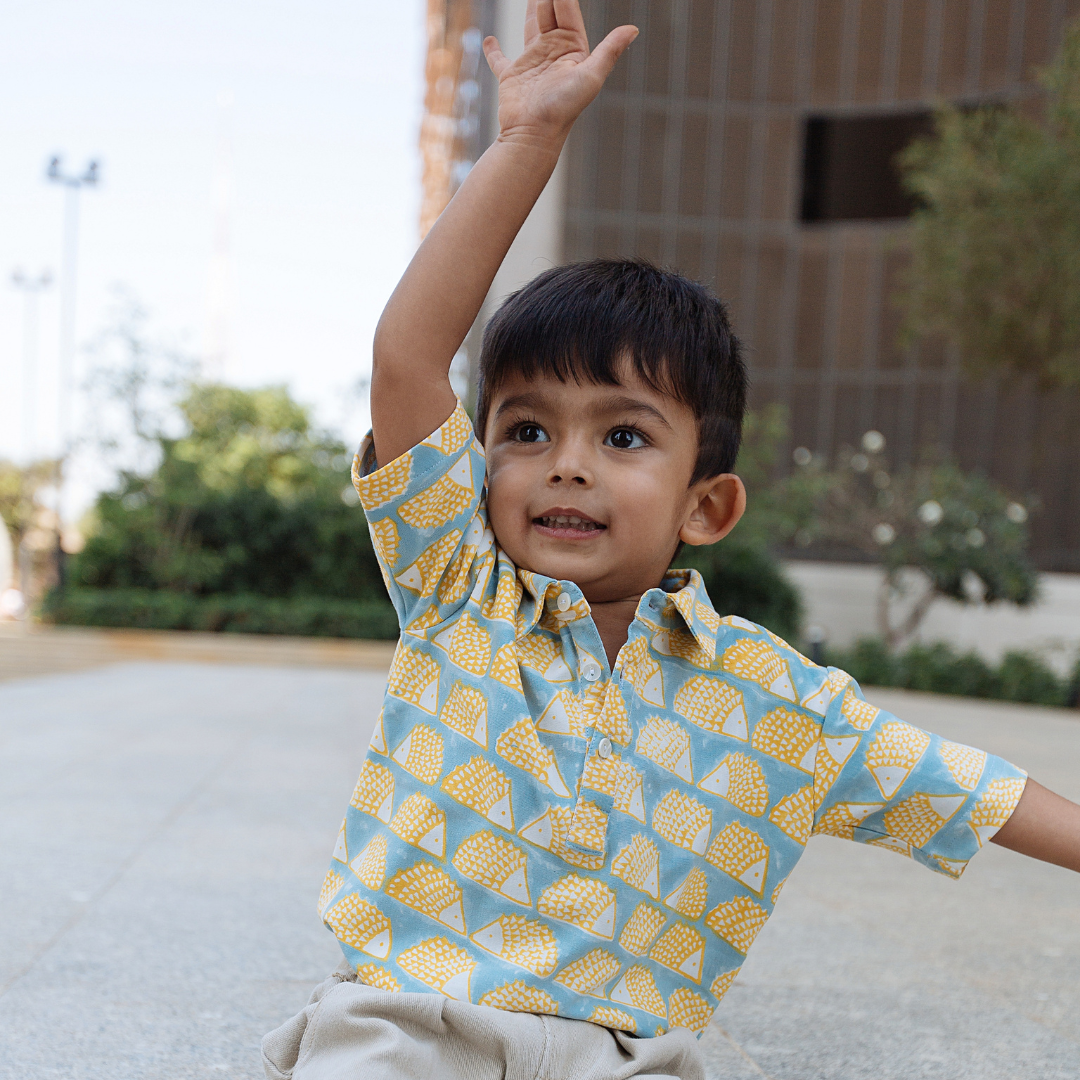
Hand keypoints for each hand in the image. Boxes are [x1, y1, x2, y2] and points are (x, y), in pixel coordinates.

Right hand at [483, 0, 637, 145]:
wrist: (534, 133)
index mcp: (573, 50)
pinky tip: (490, 41)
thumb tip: (633, 29)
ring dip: (530, 9)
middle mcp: (554, 53)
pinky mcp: (511, 75)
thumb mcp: (591, 75)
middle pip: (550, 13)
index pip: (568, 11)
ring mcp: (532, 62)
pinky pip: (500, 59)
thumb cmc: (564, 108)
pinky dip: (493, 51)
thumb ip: (610, 50)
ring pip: (531, 26)